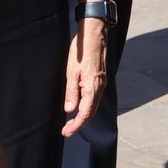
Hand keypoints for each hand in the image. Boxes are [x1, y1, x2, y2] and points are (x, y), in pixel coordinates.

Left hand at [62, 18, 107, 136]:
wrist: (94, 35)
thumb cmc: (81, 52)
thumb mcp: (71, 72)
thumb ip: (71, 92)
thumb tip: (70, 110)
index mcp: (93, 88)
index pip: (85, 113)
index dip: (76, 125)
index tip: (66, 132)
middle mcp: (100, 88)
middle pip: (91, 112)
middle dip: (79, 123)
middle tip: (66, 130)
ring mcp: (101, 83)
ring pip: (93, 105)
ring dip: (82, 115)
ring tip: (70, 122)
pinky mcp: (100, 79)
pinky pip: (93, 96)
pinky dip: (86, 105)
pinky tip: (78, 105)